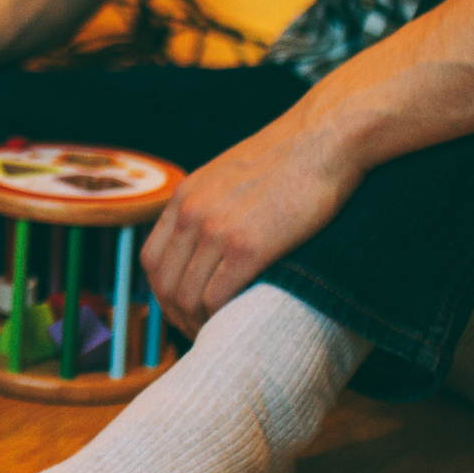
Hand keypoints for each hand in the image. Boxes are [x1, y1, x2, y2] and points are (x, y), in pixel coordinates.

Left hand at [141, 108, 364, 336]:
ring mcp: (217, 230)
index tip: (181, 309)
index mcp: (184, 197)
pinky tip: (233, 323)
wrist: (323, 139)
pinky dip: (219, 318)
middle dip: (175, 315)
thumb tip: (207, 239)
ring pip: (186, 295)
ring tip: (216, 333)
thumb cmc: (288, 159)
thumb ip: (210, 203)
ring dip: (196, 323)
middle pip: (163, 283)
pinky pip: (217, 297)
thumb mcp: (230, 175)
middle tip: (198, 331)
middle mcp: (192, 213)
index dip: (162, 292)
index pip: (150, 259)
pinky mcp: (248, 246)